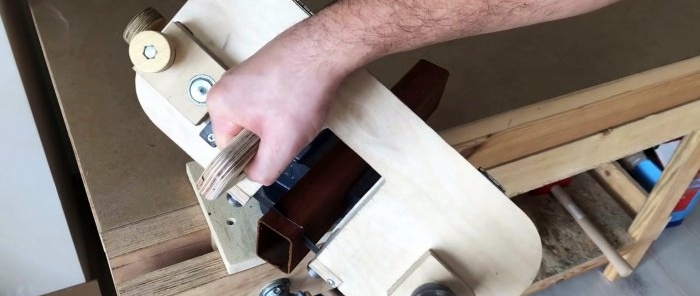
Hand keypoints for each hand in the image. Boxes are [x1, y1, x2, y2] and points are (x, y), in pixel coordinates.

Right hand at [206, 27, 347, 184]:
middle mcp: (225, 88)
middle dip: (268, 139)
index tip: (274, 154)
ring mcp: (243, 77)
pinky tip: (300, 102)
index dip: (253, 158)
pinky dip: (285, 109)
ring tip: (297, 113)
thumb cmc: (300, 89)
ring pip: (258, 119)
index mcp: (219, 106)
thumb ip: (262, 170)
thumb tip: (253, 177)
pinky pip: (268, 103)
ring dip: (279, 124)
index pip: (228, 150)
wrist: (324, 50)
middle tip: (290, 131)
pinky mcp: (261, 71)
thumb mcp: (281, 145)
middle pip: (243, 134)